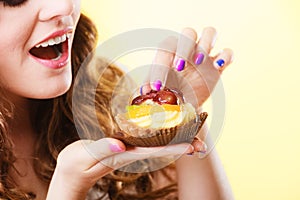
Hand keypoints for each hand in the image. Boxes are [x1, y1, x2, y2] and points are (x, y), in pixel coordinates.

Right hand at [46, 137, 196, 198]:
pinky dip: (159, 134)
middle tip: (201, 144)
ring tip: (193, 136)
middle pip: (159, 149)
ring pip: (154, 144)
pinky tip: (167, 129)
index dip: (172, 147)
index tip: (190, 146)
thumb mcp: (82, 158)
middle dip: (180, 146)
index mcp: (122, 155)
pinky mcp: (123, 147)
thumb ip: (101, 150)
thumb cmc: (74, 167)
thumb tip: (119, 144)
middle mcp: (129, 153)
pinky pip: (145, 140)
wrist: (71, 173)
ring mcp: (127, 151)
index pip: (152, 151)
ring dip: (174, 140)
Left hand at [142, 27, 233, 108]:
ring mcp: (204, 55)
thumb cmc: (168, 92)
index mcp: (170, 52)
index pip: (166, 47)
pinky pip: (228, 52)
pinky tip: (218, 66)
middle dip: (184, 47)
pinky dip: (226, 56)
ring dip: (206, 44)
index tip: (157, 86)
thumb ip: (150, 88)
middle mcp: (187, 49)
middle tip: (180, 67)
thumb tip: (145, 92)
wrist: (185, 102)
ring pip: (210, 32)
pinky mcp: (218, 65)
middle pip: (188, 32)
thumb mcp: (157, 91)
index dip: (160, 65)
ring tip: (199, 62)